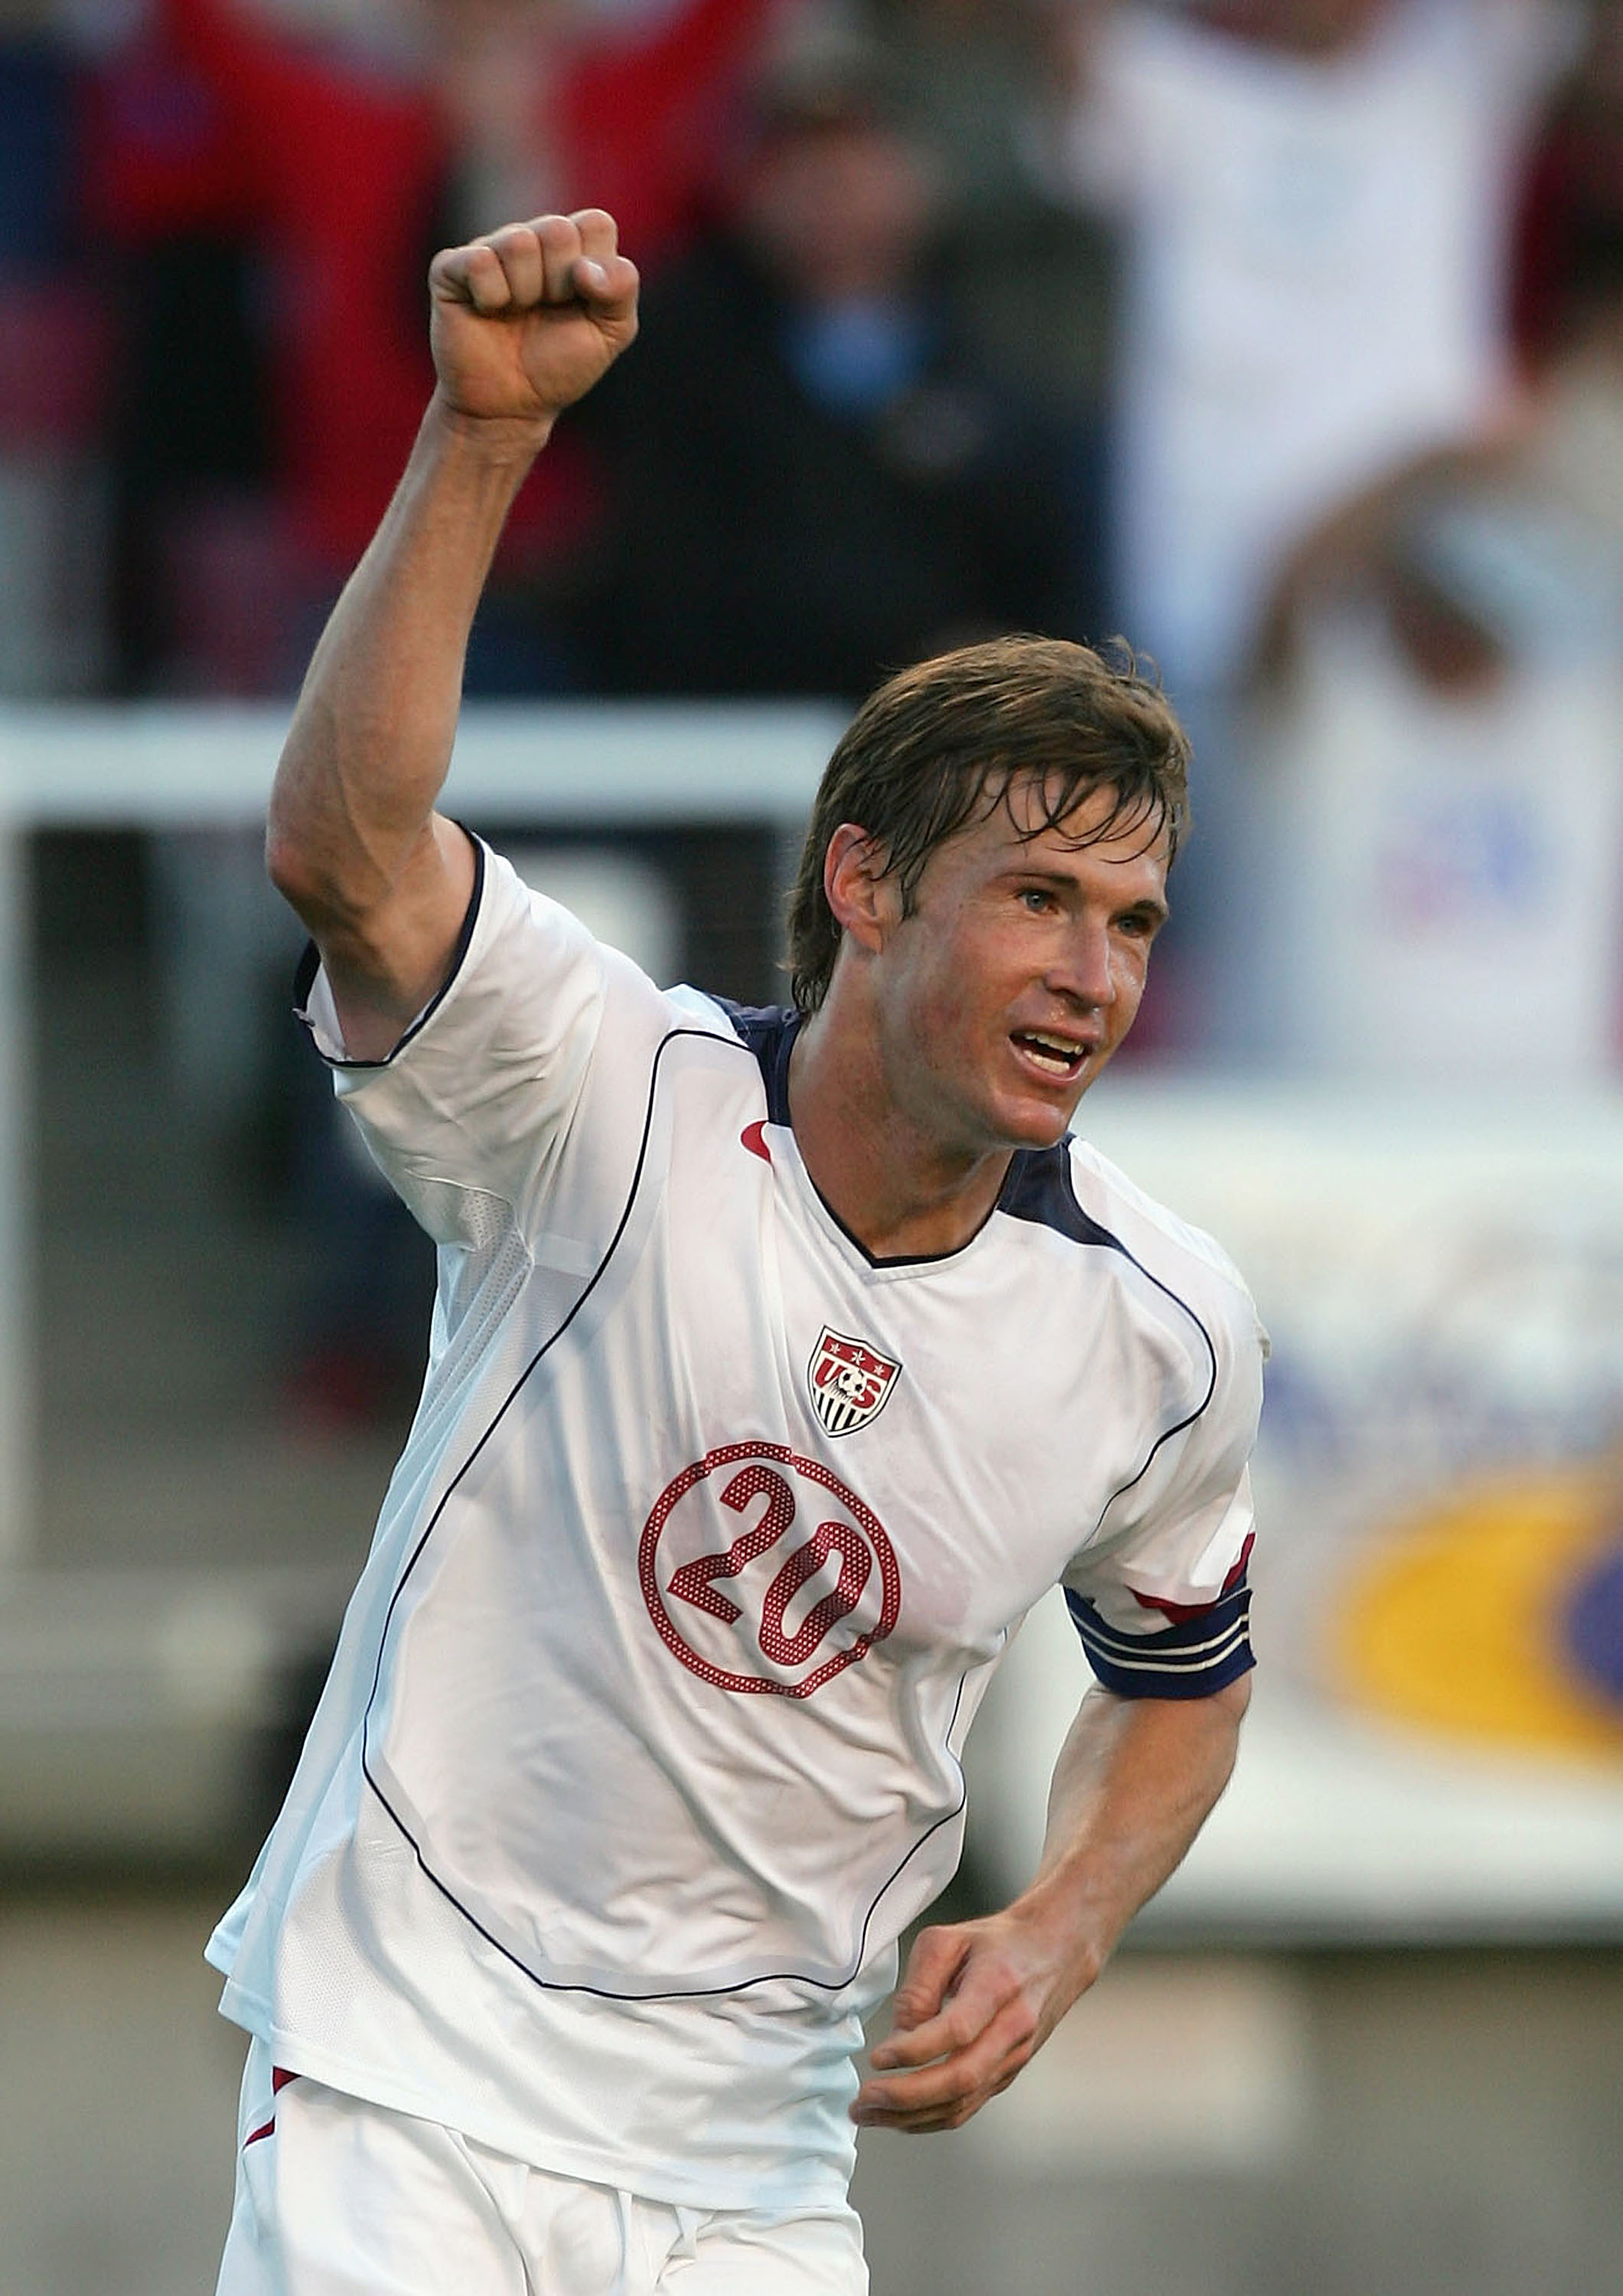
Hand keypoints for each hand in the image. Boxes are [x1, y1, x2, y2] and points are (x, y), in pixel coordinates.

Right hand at [428, 210, 638, 430]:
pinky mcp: (451, 268)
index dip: (596, 271)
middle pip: (557, 230)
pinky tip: (487, 313)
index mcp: (572, 247)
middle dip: (559, 285)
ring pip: (518, 242)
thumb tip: (586, 268)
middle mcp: (531, 239)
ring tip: (516, 315)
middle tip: (545, 312)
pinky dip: (491, 298)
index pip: (595, 224)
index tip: (581, 304)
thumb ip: (621, 290)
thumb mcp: (610, 334)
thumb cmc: (559, 367)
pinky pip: (479, 262)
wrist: (510, 408)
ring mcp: (490, 249)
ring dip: (525, 293)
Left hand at [850, 1904, 1096, 2134]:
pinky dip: (931, 2119)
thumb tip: (898, 2037)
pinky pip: (969, 2106)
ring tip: (869, 2114)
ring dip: (911, 2116)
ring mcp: (1014, 2057)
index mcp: (998, 1985)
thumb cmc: (996, 1943)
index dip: (914, 2050)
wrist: (1054, 1952)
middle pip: (961, 2078)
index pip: (957, 2029)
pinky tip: (899, 2117)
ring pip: (963, 2102)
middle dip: (906, 2096)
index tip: (877, 2057)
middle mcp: (1012, 2028)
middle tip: (864, 2100)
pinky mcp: (1008, 2073)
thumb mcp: (948, 1941)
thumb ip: (919, 1987)